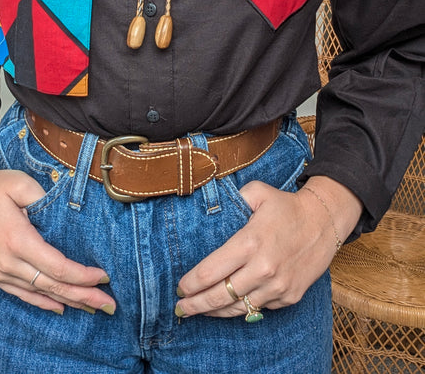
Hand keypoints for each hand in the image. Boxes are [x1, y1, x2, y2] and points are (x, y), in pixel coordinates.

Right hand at [0, 161, 115, 314]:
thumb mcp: (21, 183)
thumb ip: (45, 200)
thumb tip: (68, 213)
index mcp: (16, 239)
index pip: (57, 267)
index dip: (83, 276)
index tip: (104, 276)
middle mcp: (6, 261)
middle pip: (52, 285)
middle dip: (83, 295)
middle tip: (108, 304)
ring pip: (39, 293)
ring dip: (68, 301)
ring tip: (92, 307)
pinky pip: (22, 294)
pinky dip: (43, 302)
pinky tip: (60, 307)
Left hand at [175, 177, 361, 317]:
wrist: (325, 222)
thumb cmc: (287, 206)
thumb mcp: (257, 192)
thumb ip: (232, 198)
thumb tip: (209, 204)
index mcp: (250, 242)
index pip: (210, 271)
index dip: (191, 282)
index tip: (179, 286)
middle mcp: (263, 269)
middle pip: (219, 296)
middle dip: (195, 304)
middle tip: (179, 307)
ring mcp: (278, 286)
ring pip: (237, 308)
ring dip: (214, 312)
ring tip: (198, 311)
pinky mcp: (289, 297)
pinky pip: (258, 308)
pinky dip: (241, 308)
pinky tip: (227, 305)